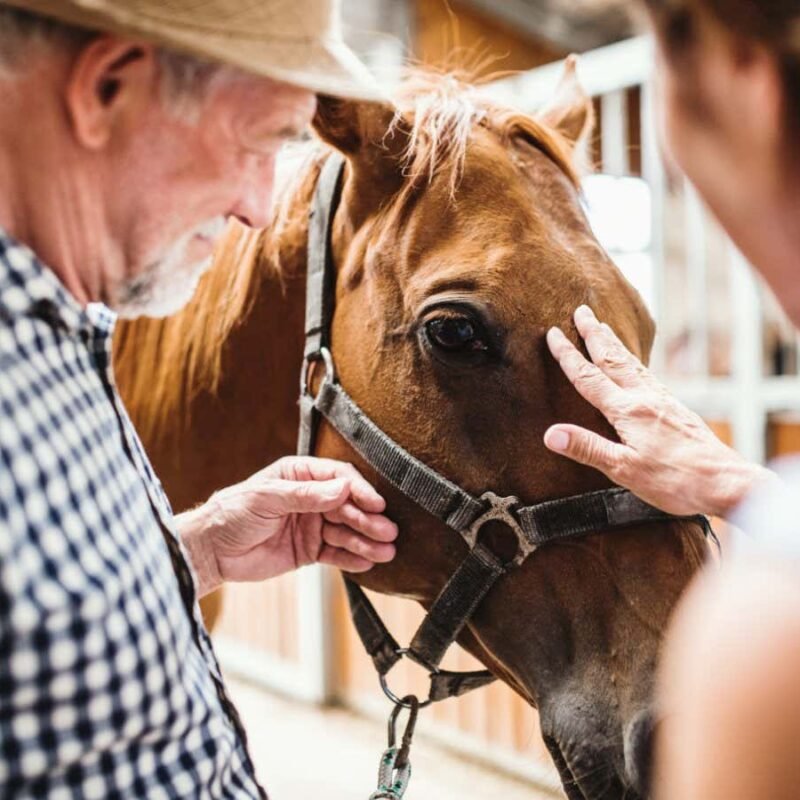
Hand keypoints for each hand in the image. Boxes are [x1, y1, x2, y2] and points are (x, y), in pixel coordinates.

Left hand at [178, 456, 397, 596]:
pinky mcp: (309, 550)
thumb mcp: (266, 498)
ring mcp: (312, 525)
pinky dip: (352, 558)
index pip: (338, 478)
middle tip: (388, 531)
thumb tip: (343, 487)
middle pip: (348, 506)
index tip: (376, 504)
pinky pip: (336, 554)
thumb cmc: (233, 512)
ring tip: (387, 551)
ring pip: (346, 532)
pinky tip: (369, 562)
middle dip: (368, 519)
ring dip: (366, 541)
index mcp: (300, 475)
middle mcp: (311, 498)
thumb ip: (305, 495)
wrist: (211, 551)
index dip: (359, 490)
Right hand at [544, 305, 771, 517]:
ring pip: (631, 363)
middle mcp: (644, 398)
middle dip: (593, 334)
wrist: (724, 481)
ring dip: (613, 343)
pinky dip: (632, 360)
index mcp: (627, 411)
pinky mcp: (674, 408)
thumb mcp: (623, 469)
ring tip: (602, 326)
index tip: (553, 334)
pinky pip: (647, 374)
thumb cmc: (675, 480)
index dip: (568, 355)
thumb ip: (587, 448)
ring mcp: (662, 400)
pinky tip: (633, 364)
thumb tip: (550, 433)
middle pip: (613, 359)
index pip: (589, 378)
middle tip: (580, 310)